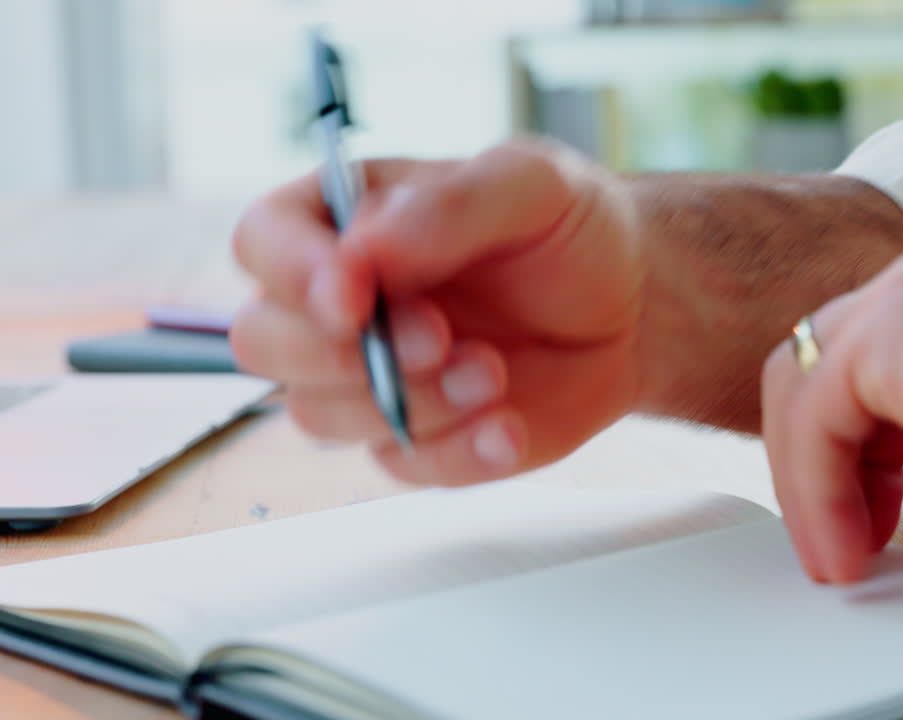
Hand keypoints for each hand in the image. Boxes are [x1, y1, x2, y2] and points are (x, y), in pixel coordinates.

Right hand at [231, 139, 643, 484]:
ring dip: (410, 403)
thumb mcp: (531, 184)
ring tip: (495, 371)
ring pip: (322, 415)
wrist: (631, 305)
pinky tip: (508, 428)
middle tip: (442, 339)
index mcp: (346, 220)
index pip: (264, 241)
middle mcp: (340, 302)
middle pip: (264, 342)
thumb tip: (363, 248)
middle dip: (346, 353)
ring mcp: (371, 378)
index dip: (293, 273)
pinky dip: (456, 455)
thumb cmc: (569, 229)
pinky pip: (401, 466)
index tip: (355, 297)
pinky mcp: (418, 438)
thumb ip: (448, 207)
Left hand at [761, 239, 902, 582]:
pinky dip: (814, 497)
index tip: (879, 498)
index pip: (870, 351)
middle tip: (851, 528)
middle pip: (818, 364)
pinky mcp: (879, 344)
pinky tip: (845, 549)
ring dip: (811, 483)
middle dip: (824, 454)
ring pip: (800, 393)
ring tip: (841, 553)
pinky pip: (809, 430)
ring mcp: (897, 304)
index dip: (862, 433)